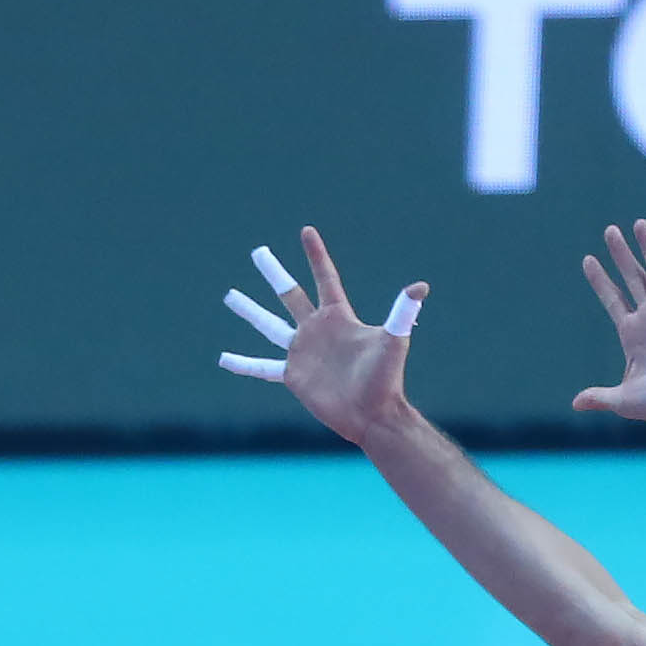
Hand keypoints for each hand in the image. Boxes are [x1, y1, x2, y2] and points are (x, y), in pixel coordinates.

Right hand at [220, 227, 427, 448]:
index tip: (306, 231)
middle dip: (274, 273)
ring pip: (269, 325)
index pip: (324, 278)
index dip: (316, 255)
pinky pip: (263, 367)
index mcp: (338, 316)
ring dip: (250, 310)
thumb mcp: (393, 340)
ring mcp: (302, 351)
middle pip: (290, 294)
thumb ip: (402, 312)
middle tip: (258, 252)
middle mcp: (317, 329)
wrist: (372, 414)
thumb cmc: (385, 378)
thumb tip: (421, 286)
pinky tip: (224, 358)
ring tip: (229, 295)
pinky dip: (243, 364)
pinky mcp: (293, 375)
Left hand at [573, 221, 645, 431]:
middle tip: (609, 230)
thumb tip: (576, 404)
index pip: (612, 299)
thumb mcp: (624, 400)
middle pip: (632, 277)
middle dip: (621, 254)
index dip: (600, 280)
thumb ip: (600, 397)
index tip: (587, 259)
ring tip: (639, 223)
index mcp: (631, 333)